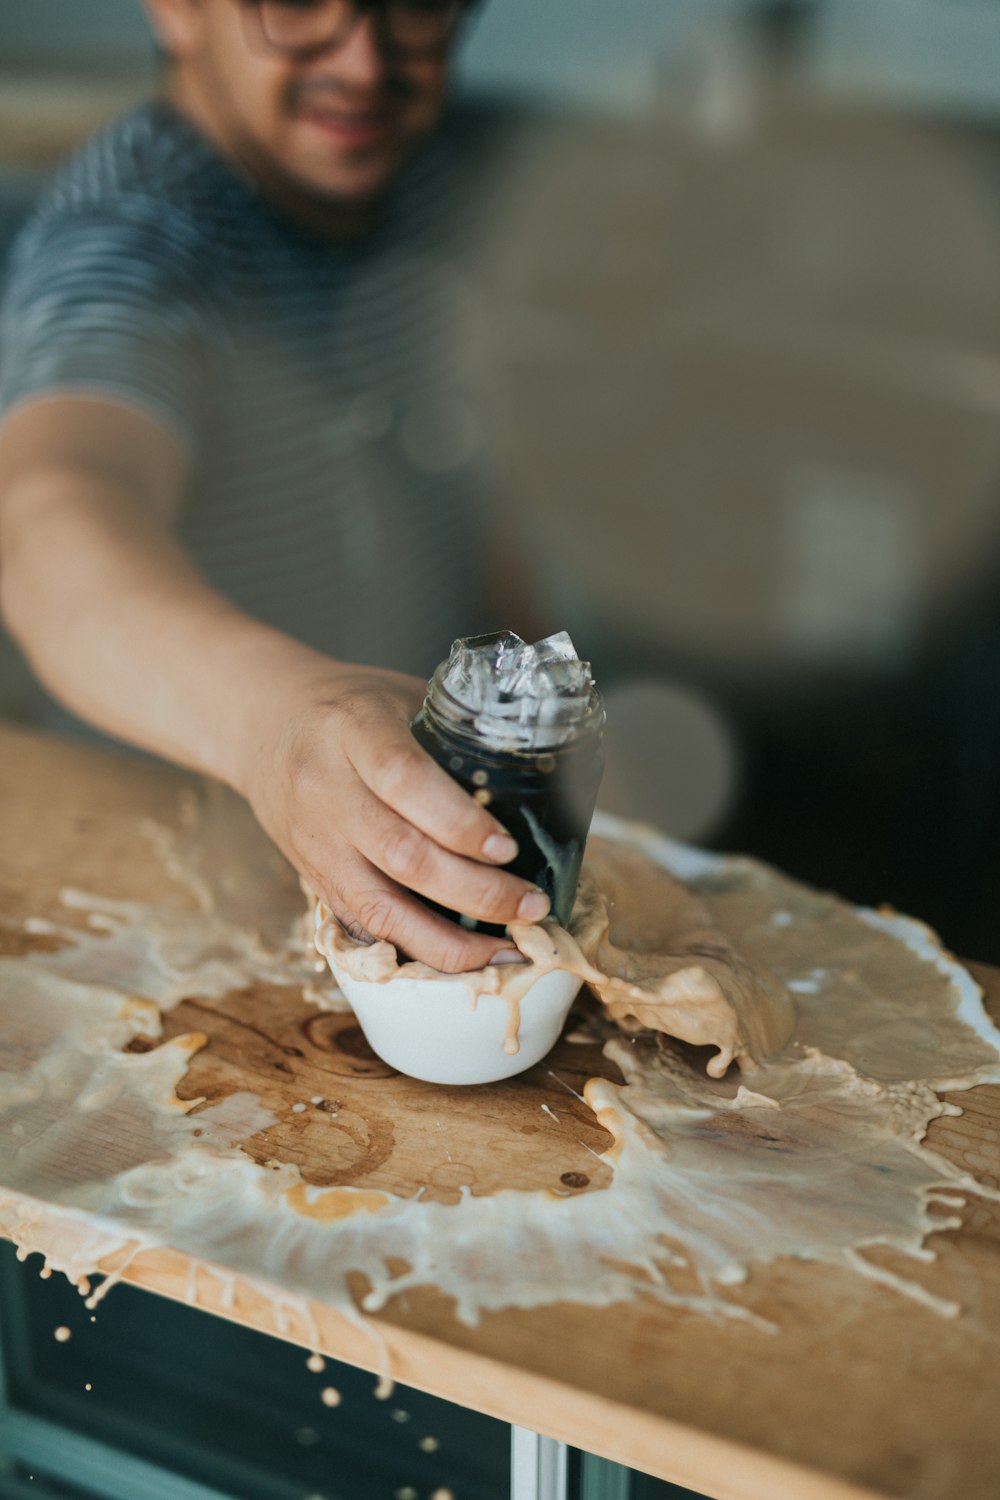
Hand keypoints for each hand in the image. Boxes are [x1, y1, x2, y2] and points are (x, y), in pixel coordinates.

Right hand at [238, 660, 549, 971]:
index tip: (508, 848)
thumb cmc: (348, 706)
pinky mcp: (313, 877)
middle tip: (531, 904)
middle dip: (475, 891)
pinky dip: (416, 950)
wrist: (261, 723)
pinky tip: (462, 959)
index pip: (405, 781)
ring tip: (506, 950)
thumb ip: (455, 734)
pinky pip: (364, 927)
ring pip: (379, 908)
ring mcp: (316, 841)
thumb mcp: (400, 695)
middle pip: (402, 855)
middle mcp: (327, 790)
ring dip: (449, 941)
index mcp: (354, 731)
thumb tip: (538, 780)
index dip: (460, 822)